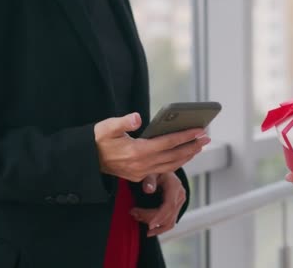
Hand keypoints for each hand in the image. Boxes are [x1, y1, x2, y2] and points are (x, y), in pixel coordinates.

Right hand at [94, 113, 210, 181]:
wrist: (85, 161)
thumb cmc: (97, 140)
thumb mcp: (106, 127)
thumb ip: (123, 122)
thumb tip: (137, 117)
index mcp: (136, 151)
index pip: (168, 143)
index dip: (185, 136)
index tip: (200, 130)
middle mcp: (142, 164)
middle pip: (174, 156)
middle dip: (192, 146)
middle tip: (207, 138)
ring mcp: (141, 172)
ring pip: (171, 165)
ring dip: (187, 156)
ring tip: (199, 146)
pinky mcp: (139, 176)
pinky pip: (163, 170)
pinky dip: (176, 163)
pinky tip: (183, 156)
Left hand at [129, 172, 186, 236]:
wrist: (161, 171)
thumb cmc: (154, 170)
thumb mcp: (150, 172)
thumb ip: (149, 180)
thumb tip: (148, 190)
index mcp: (174, 186)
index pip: (169, 205)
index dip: (159, 216)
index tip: (149, 225)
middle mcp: (180, 195)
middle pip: (167, 215)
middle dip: (149, 218)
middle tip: (133, 213)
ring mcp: (180, 202)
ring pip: (169, 221)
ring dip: (153, 225)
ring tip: (137, 218)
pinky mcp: (177, 208)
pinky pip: (170, 222)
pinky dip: (160, 228)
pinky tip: (149, 231)